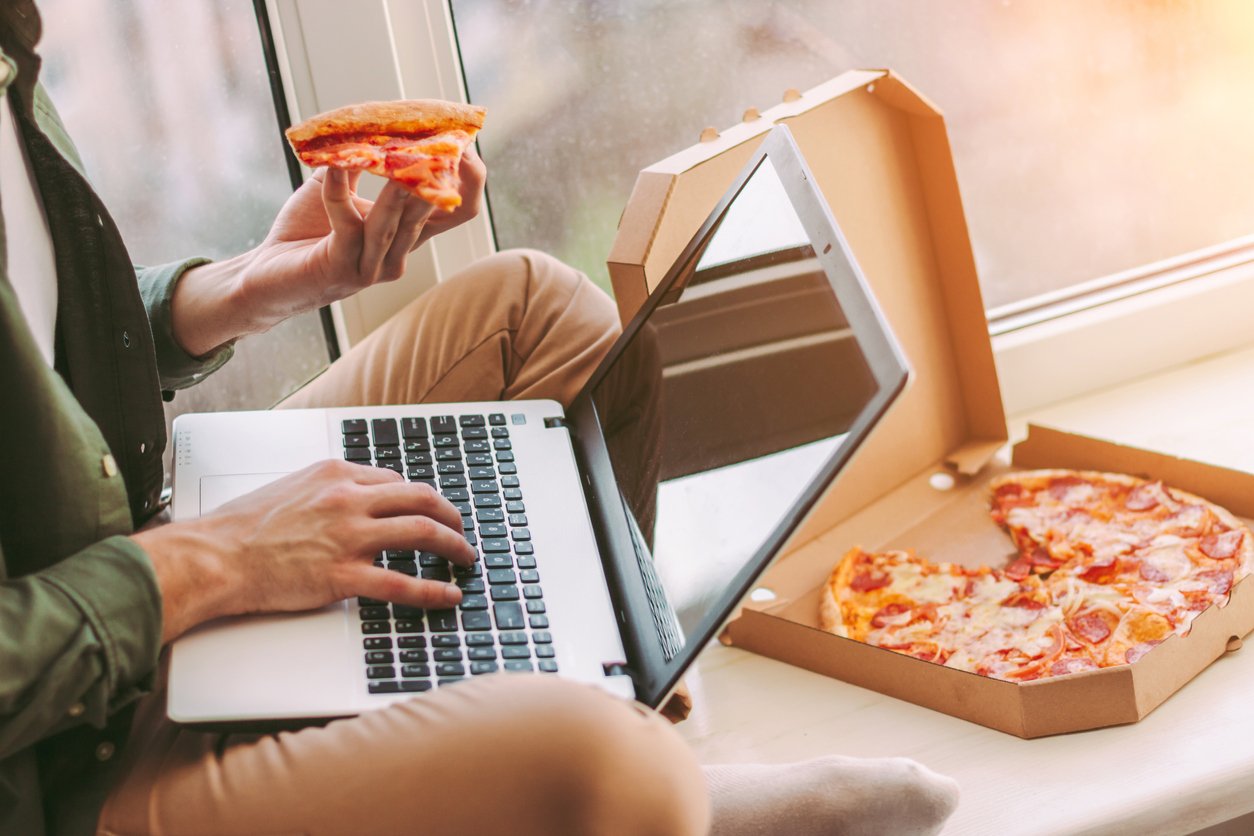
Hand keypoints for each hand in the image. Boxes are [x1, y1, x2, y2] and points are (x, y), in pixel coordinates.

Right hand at [134, 460, 475, 642]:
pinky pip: (402, 583)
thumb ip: (328, 490)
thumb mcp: (291, 487)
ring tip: (465, 558)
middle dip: (451, 514)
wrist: (215, 556)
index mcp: (336, 475)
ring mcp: (348, 537)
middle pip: (421, 498)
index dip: (419, 499)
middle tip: (461, 530)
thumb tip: (355, 497)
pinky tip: (449, 595)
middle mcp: (348, 500)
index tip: (431, 511)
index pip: (395, 481)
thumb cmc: (243, 527)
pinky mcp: (342, 576)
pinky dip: (433, 590)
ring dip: (453, 546)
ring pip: (422, 533)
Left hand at [169, 148, 485, 356]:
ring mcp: (375, 266)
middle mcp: (400, 255)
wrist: (267, 276)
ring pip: (396, 218)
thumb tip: (374, 121)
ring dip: (395, 182)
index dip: (470, 177)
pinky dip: (340, 189)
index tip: (463, 139)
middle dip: (432, 168)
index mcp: (407, 235)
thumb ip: (360, 161)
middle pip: (433, 210)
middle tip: (429, 131)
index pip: (461, 210)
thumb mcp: (339, 188)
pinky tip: (334, 165)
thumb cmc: (306, 231)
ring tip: (393, 148)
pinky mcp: (344, 268)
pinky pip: (348, 223)